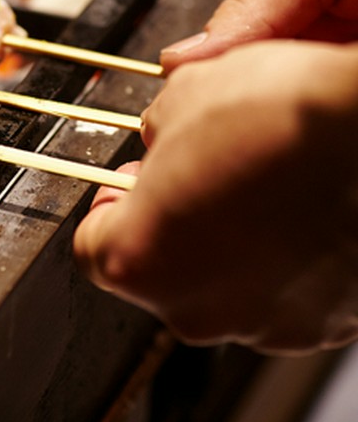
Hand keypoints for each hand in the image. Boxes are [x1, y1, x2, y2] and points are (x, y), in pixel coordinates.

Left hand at [74, 40, 357, 352]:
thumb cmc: (285, 117)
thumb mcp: (183, 97)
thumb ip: (156, 133)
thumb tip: (165, 139)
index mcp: (139, 260)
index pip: (93, 244)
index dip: (112, 204)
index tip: (130, 183)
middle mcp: (198, 309)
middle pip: (162, 268)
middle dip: (175, 220)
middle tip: (199, 173)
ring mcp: (268, 325)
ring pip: (226, 283)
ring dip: (232, 242)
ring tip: (262, 184)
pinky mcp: (328, 324)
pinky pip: (286, 292)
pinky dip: (287, 260)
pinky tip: (302, 211)